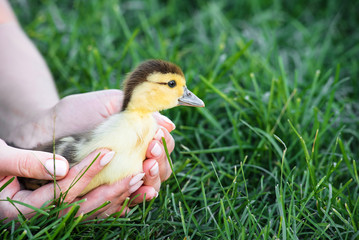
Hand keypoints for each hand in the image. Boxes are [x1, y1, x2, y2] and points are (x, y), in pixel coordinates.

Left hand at [0, 90, 174, 217]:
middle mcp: (134, 160)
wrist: (42, 130)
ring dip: (151, 182)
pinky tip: (133, 193)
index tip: (154, 138)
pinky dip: (133, 200)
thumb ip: (138, 110)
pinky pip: (125, 203)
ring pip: (148, 187)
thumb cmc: (75, 112)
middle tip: (149, 156)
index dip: (164, 145)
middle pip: (161, 169)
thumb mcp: (107, 103)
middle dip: (160, 164)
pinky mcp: (104, 193)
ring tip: (143, 170)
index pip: (163, 146)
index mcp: (138, 139)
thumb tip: (169, 124)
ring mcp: (120, 178)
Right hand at [0, 146, 125, 219]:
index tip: (108, 153)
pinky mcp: (60, 210)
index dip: (85, 174)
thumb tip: (61, 167)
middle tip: (136, 175)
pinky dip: (111, 203)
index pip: (59, 193)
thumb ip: (26, 162)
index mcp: (18, 209)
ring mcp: (50, 217)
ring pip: (88, 213)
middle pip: (80, 209)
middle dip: (110, 192)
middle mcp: (38, 218)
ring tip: (140, 182)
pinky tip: (131, 194)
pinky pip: (89, 210)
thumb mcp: (0, 158)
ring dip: (116, 198)